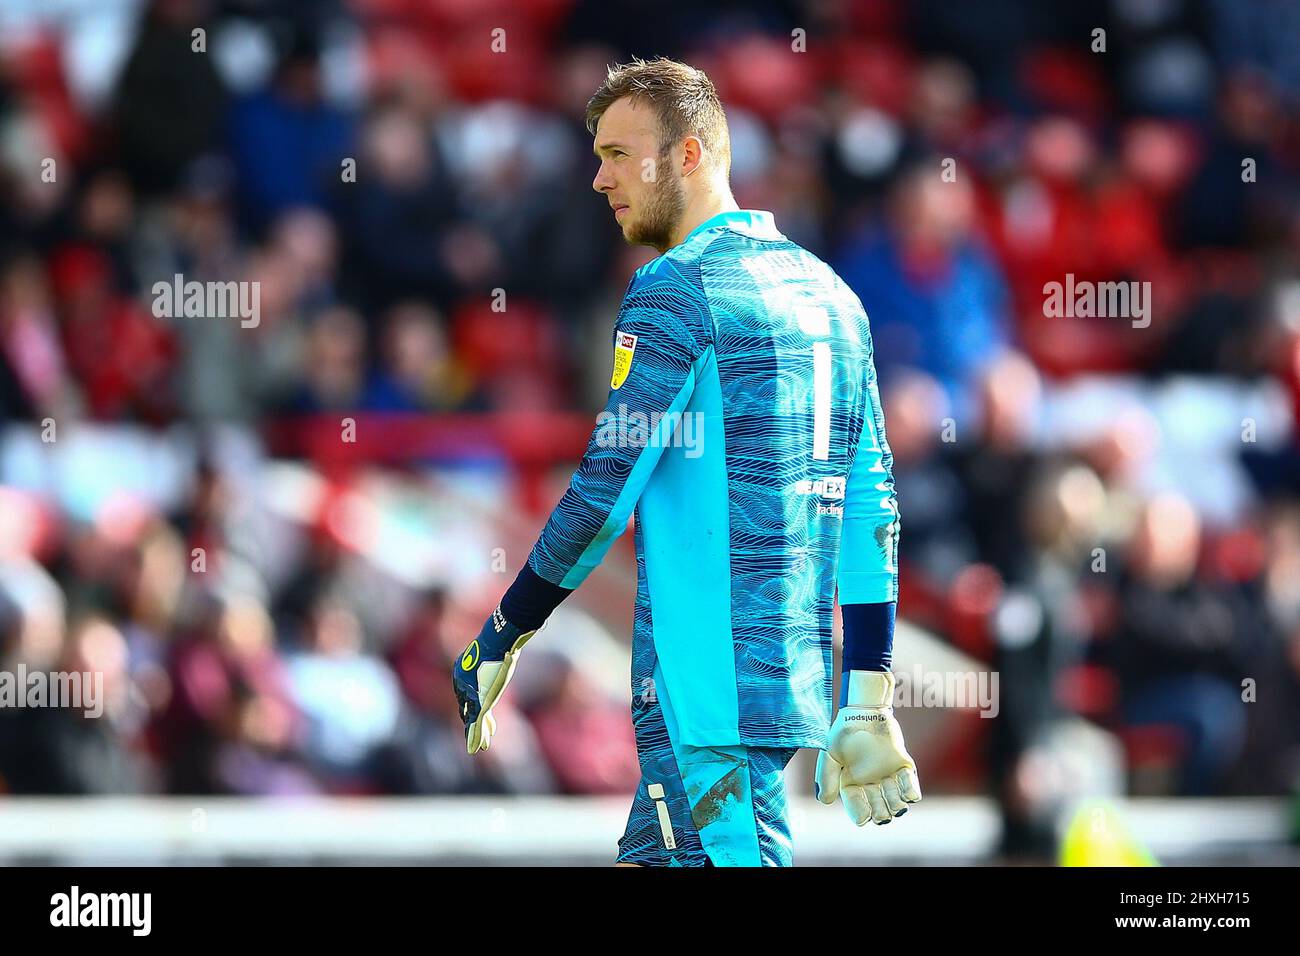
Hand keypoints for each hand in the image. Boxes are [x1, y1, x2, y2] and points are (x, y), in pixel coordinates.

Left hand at [451, 607, 539, 753]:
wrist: (500, 640)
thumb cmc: (502, 640)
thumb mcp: (498, 647)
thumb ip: (500, 650)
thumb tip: (515, 634)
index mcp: (463, 670)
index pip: (466, 693)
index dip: (471, 706)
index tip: (479, 715)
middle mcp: (462, 683)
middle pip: (467, 707)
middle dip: (473, 722)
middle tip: (476, 735)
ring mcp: (471, 692)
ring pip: (472, 718)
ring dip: (476, 734)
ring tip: (477, 747)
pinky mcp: (480, 701)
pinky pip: (477, 722)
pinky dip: (476, 736)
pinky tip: (476, 748)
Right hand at [814, 670, 921, 824]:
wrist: (863, 711)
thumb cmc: (843, 733)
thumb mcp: (830, 754)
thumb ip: (827, 776)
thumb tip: (825, 801)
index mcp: (851, 786)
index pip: (857, 808)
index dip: (861, 815)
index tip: (864, 818)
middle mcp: (870, 785)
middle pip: (880, 810)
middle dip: (882, 814)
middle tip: (883, 814)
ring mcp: (888, 777)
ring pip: (896, 802)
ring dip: (897, 805)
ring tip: (898, 805)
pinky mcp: (902, 767)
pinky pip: (909, 786)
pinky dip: (910, 791)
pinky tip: (910, 794)